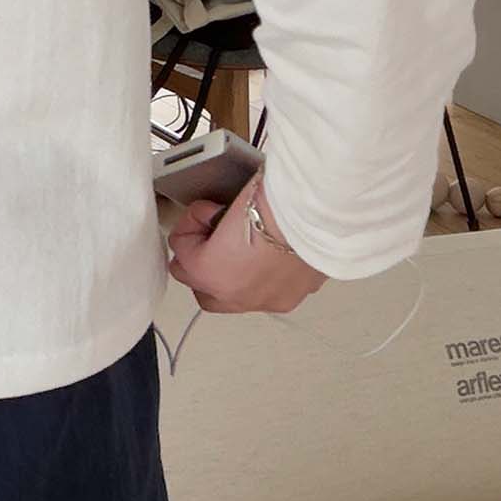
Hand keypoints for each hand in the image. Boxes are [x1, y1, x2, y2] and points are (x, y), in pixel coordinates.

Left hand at [165, 179, 327, 314]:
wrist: (320, 211)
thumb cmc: (276, 201)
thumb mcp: (228, 202)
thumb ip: (211, 219)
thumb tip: (215, 218)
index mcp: (210, 272)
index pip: (180, 254)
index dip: (191, 227)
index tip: (206, 211)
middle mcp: (236, 294)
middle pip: (201, 287)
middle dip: (202, 263)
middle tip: (213, 235)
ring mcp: (268, 299)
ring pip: (235, 296)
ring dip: (232, 273)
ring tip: (243, 245)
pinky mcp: (295, 295)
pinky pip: (267, 291)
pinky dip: (263, 275)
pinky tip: (269, 253)